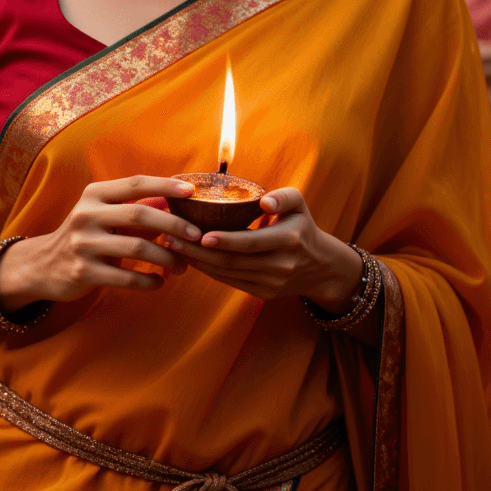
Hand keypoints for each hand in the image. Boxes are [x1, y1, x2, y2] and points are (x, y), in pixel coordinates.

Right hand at [0, 175, 199, 310]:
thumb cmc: (84, 235)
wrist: (43, 266)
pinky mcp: (84, 273)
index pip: (135, 183)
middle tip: (196, 236)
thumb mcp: (103, 213)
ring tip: (182, 266)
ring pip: (138, 249)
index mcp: (94, 195)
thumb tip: (173, 198)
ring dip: (167, 258)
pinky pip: (126, 278)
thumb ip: (134, 206)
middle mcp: (87, 215)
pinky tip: (160, 282)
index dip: (165, 185)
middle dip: (174, 226)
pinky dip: (149, 282)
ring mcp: (83, 245)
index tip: (191, 191)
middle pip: (140, 215)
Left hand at [165, 187, 362, 309]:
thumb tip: (264, 201)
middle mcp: (280, 265)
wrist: (320, 267)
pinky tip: (191, 258)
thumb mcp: (300, 205)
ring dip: (198, 262)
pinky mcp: (262, 293)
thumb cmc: (302, 227)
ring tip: (173, 246)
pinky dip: (209, 271)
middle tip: (170, 237)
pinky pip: (230, 282)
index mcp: (288, 240)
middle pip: (232, 261)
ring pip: (228, 274)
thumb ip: (284, 197)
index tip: (200, 234)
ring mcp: (270, 283)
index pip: (251, 242)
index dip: (225, 241)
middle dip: (198, 251)